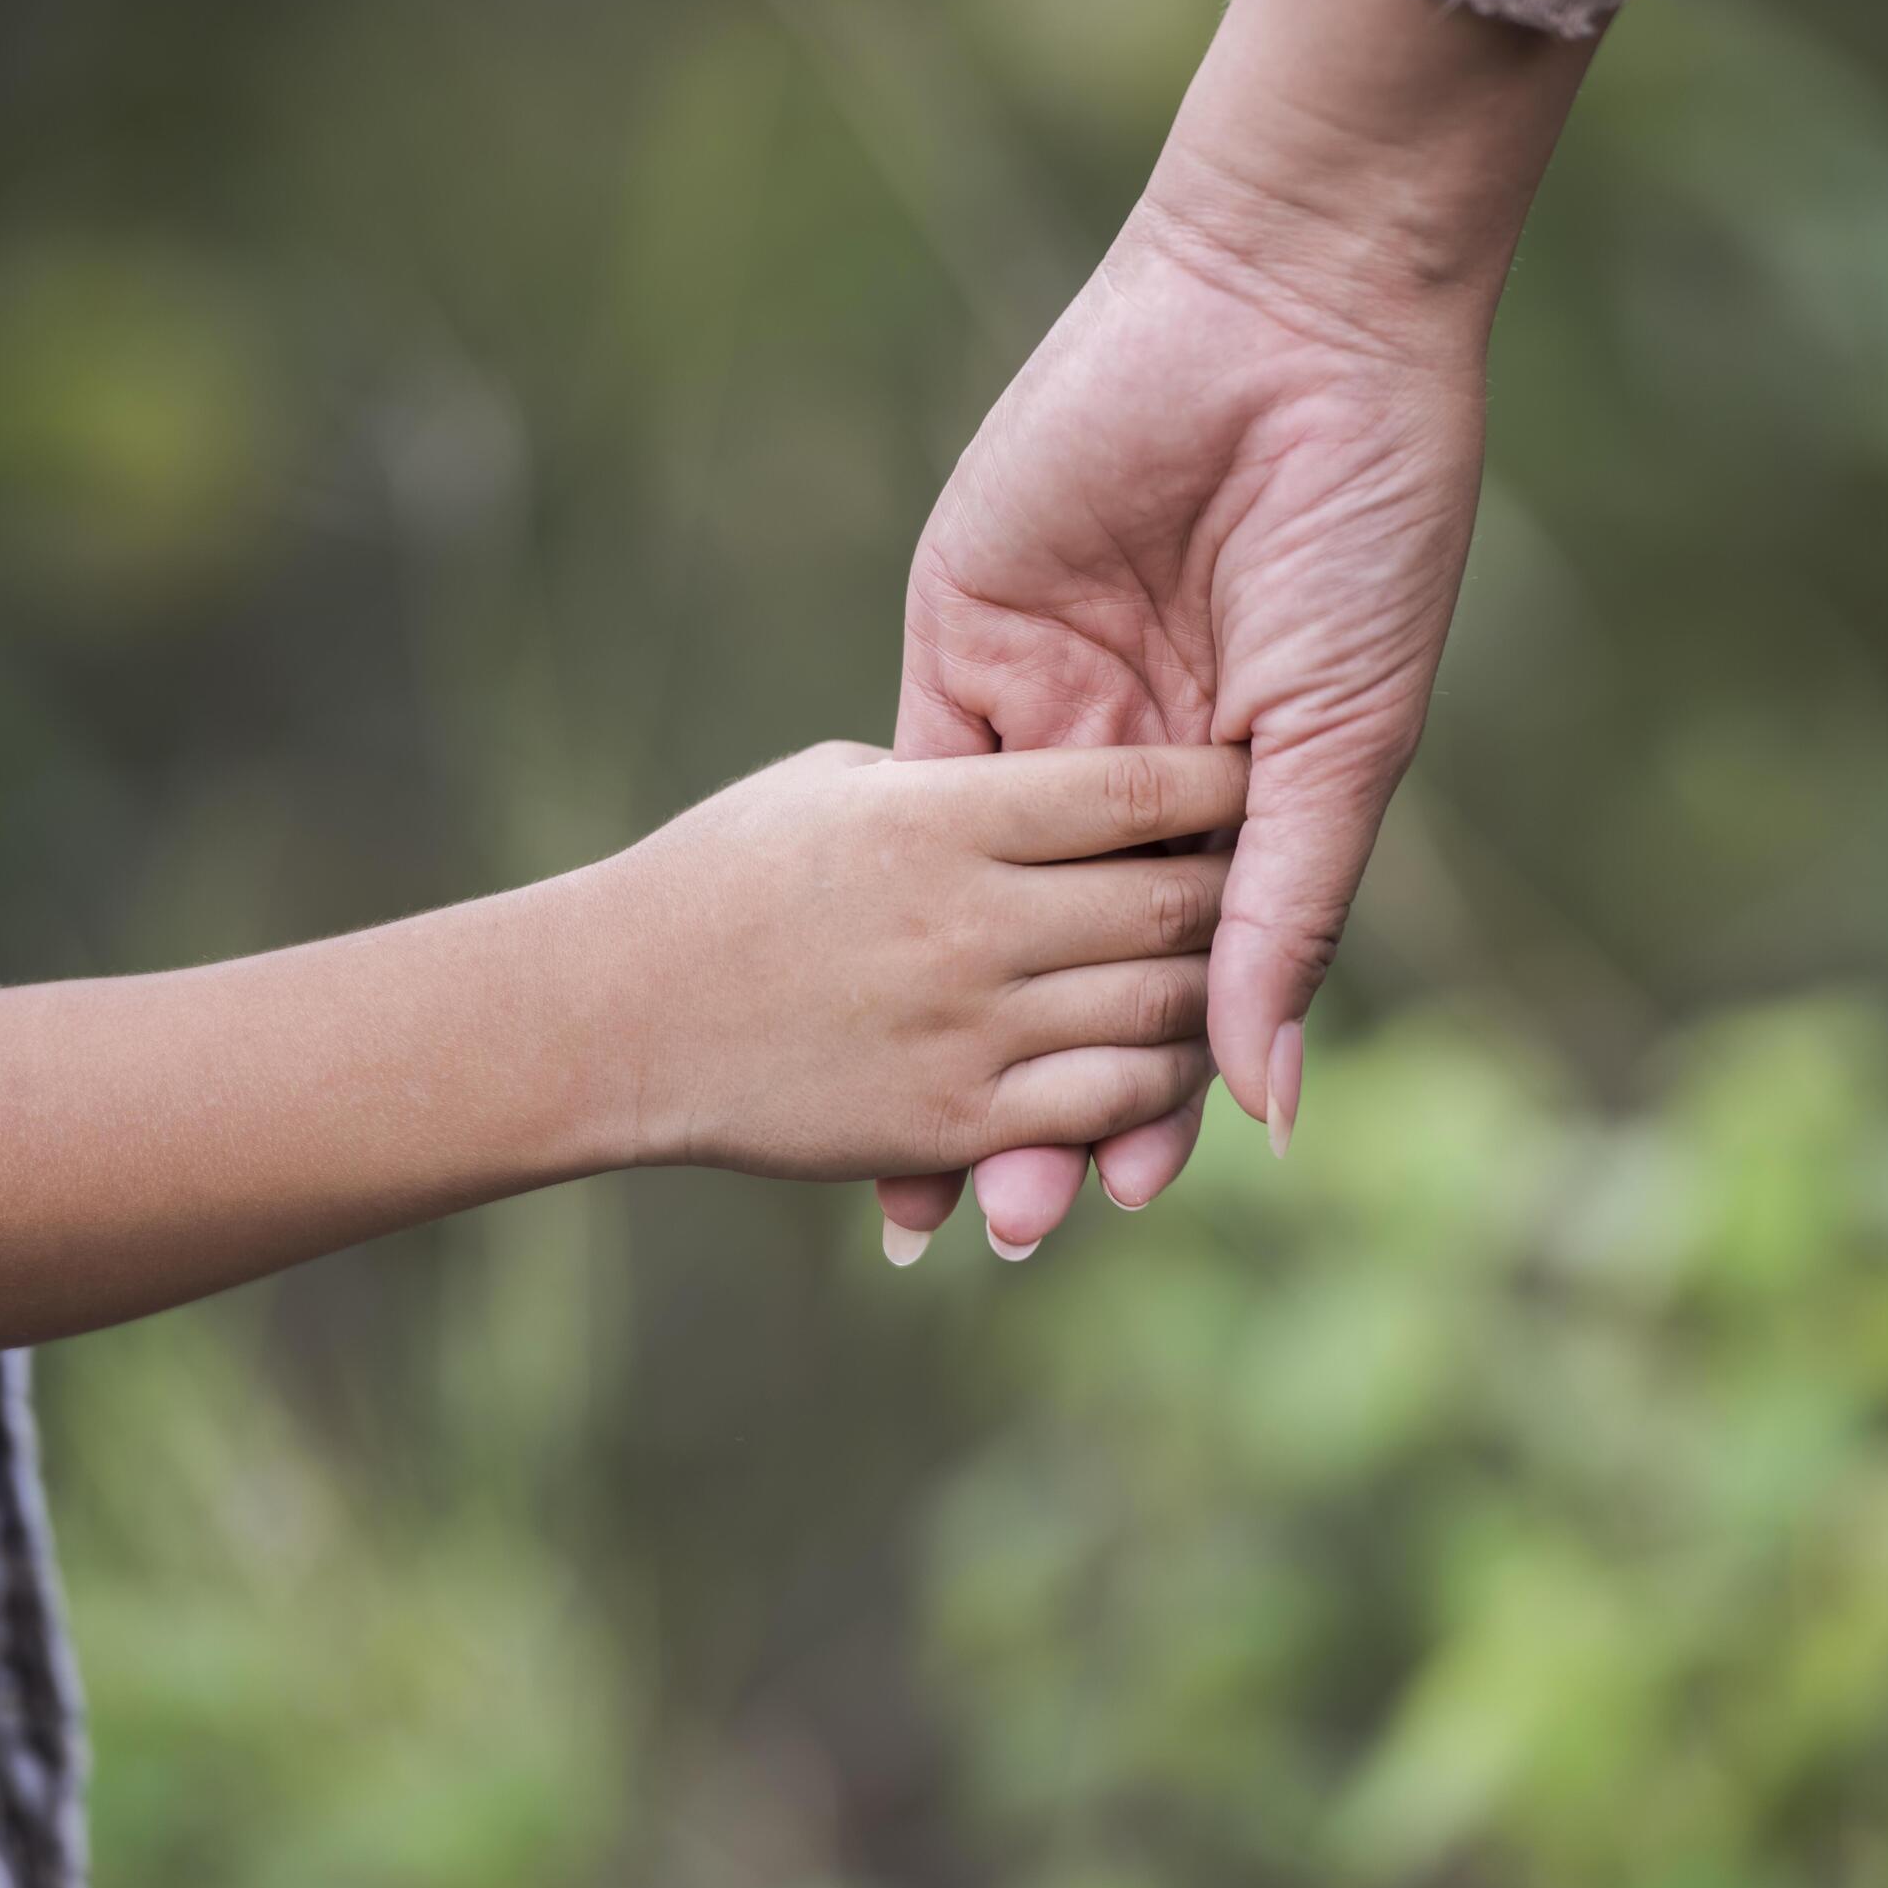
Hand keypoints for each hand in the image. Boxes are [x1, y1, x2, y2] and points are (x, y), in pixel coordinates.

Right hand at [599, 740, 1244, 1185]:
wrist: (615, 1014)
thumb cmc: (719, 876)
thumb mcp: (837, 788)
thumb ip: (954, 779)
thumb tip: (1059, 767)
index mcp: (941, 815)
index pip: (1133, 785)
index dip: (1219, 777)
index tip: (1255, 767)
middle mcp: (971, 920)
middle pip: (1173, 899)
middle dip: (1239, 887)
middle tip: (1271, 878)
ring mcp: (969, 1027)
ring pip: (1164, 1010)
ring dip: (1216, 993)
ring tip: (1233, 974)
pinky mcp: (954, 1120)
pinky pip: (1108, 1104)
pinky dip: (1161, 1087)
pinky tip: (1170, 1064)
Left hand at [878, 0, 1600, 1254]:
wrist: (1284, 331)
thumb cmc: (1361, 533)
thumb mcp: (1342, 744)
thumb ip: (1286, 920)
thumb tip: (1266, 1104)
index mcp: (1242, 807)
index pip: (1182, 986)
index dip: (1151, 1099)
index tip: (1125, 1205)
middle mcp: (1135, 786)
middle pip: (1069, 977)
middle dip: (1039, 1098)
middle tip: (1008, 1226)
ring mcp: (1042, 726)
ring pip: (980, 919)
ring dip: (955, 1035)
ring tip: (927, 1168)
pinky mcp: (959, 656)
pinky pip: (913, 799)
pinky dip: (891, 903)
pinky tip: (876, 1002)